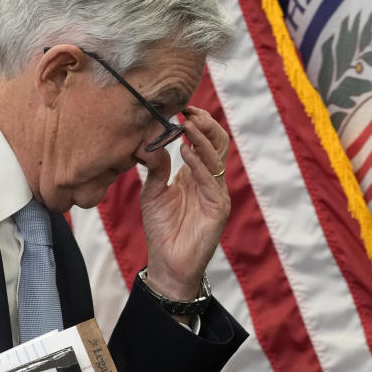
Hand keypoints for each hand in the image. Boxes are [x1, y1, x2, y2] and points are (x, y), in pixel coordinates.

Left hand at [137, 106, 231, 299]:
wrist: (167, 263)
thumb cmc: (161, 229)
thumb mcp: (153, 192)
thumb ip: (156, 168)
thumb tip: (156, 141)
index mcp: (196, 174)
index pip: (205, 141)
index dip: (198, 123)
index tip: (183, 108)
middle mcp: (210, 180)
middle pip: (218, 143)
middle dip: (205, 125)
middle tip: (189, 111)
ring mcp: (216, 193)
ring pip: (217, 158)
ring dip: (202, 140)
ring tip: (187, 126)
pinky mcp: (218, 209)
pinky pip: (212, 181)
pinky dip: (199, 164)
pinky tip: (186, 152)